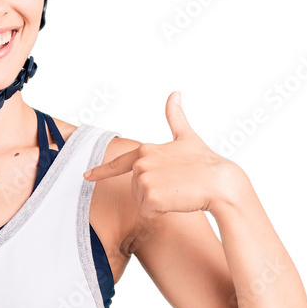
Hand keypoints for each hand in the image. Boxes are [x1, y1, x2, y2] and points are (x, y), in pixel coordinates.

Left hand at [82, 91, 233, 219]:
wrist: (220, 182)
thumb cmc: (205, 162)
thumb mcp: (187, 137)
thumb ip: (175, 118)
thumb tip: (175, 94)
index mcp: (145, 150)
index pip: (118, 163)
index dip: (101, 171)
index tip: (86, 176)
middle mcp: (141, 164)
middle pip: (136, 189)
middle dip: (154, 192)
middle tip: (176, 184)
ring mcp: (144, 181)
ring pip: (141, 201)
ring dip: (158, 202)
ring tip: (177, 190)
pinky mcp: (150, 199)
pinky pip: (148, 213)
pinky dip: (161, 212)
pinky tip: (176, 201)